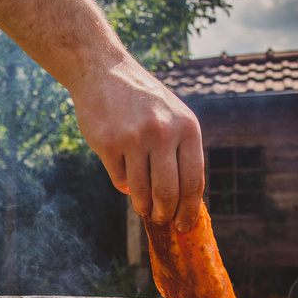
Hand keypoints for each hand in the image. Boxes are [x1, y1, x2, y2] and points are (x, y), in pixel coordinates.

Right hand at [70, 57, 204, 231]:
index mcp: (187, 127)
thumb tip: (184, 199)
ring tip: (143, 208)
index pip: (194, 180)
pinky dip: (125, 187)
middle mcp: (163, 132)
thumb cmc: (142, 100)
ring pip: (141, 191)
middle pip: (168, 191)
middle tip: (160, 220)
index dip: (189, 209)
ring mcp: (134, 138)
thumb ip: (181, 150)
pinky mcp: (107, 143)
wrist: (104, 72)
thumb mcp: (173, 116)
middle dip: (164, 213)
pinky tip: (126, 179)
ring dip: (142, 206)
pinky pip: (120, 180)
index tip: (184, 225)